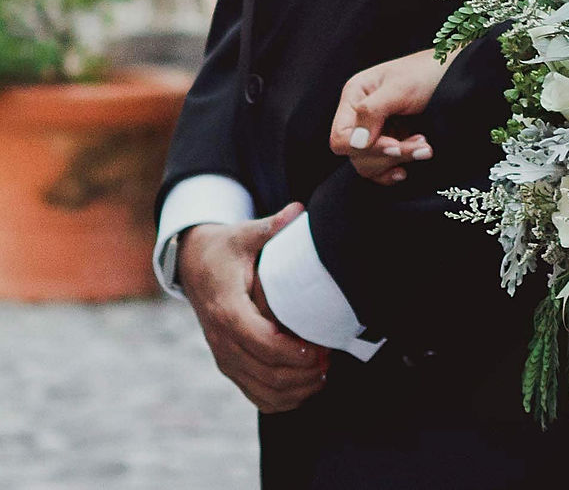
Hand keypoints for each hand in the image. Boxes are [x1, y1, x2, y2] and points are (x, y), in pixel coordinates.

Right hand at [178, 204, 331, 412]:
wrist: (194, 266)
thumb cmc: (226, 249)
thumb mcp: (244, 234)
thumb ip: (270, 226)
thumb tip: (296, 211)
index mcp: (227, 310)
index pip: (258, 341)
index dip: (290, 351)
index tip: (319, 349)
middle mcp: (222, 340)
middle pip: (264, 372)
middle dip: (301, 372)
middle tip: (331, 358)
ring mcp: (224, 356)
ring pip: (260, 390)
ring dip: (296, 389)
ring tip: (325, 373)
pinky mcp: (229, 364)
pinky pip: (255, 395)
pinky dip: (282, 399)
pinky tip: (307, 387)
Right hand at [329, 47, 452, 182]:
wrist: (457, 73)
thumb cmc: (429, 72)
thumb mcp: (400, 87)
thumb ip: (373, 111)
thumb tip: (355, 142)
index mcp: (355, 96)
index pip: (341, 137)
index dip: (364, 148)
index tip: (394, 145)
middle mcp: (360, 114)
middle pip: (356, 154)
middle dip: (389, 154)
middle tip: (422, 143)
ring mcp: (375, 129)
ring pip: (369, 163)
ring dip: (398, 160)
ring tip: (425, 146)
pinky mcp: (390, 141)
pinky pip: (380, 168)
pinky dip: (392, 171)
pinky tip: (408, 167)